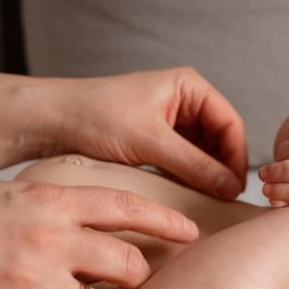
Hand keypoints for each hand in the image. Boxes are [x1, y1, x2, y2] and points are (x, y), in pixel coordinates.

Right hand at [0, 179, 198, 288]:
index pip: (126, 206)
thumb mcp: (6, 192)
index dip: (165, 221)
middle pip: (127, 264)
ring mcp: (30, 280)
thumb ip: (51, 204)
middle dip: (134, 280)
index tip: (192, 231)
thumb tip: (90, 219)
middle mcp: (48, 237)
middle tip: (127, 287)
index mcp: (48, 198)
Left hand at [41, 67, 247, 198]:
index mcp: (189, 86)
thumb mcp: (150, 142)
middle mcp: (183, 100)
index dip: (236, 157)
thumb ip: (194, 165)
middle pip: (220, 139)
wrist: (51, 121)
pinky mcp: (154, 140)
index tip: (235, 189)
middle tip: (223, 201)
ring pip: (202, 153)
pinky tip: (186, 197)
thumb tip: (230, 187)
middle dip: (222, 168)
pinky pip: (182, 161)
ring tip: (207, 202)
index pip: (230, 124)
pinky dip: (187, 177)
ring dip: (205, 175)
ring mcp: (170, 121)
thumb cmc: (96, 117)